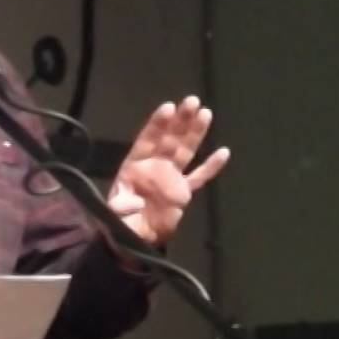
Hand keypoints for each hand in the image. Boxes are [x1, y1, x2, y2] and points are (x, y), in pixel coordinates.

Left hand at [109, 96, 229, 244]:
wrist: (135, 238)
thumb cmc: (121, 221)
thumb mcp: (115, 214)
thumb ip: (122, 206)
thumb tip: (133, 203)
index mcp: (136, 165)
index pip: (148, 139)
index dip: (158, 124)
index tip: (168, 108)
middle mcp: (155, 165)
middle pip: (170, 139)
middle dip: (181, 120)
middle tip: (192, 101)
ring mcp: (171, 177)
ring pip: (186, 151)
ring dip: (195, 132)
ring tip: (205, 112)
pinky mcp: (184, 192)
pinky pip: (199, 176)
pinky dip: (211, 166)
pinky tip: (223, 152)